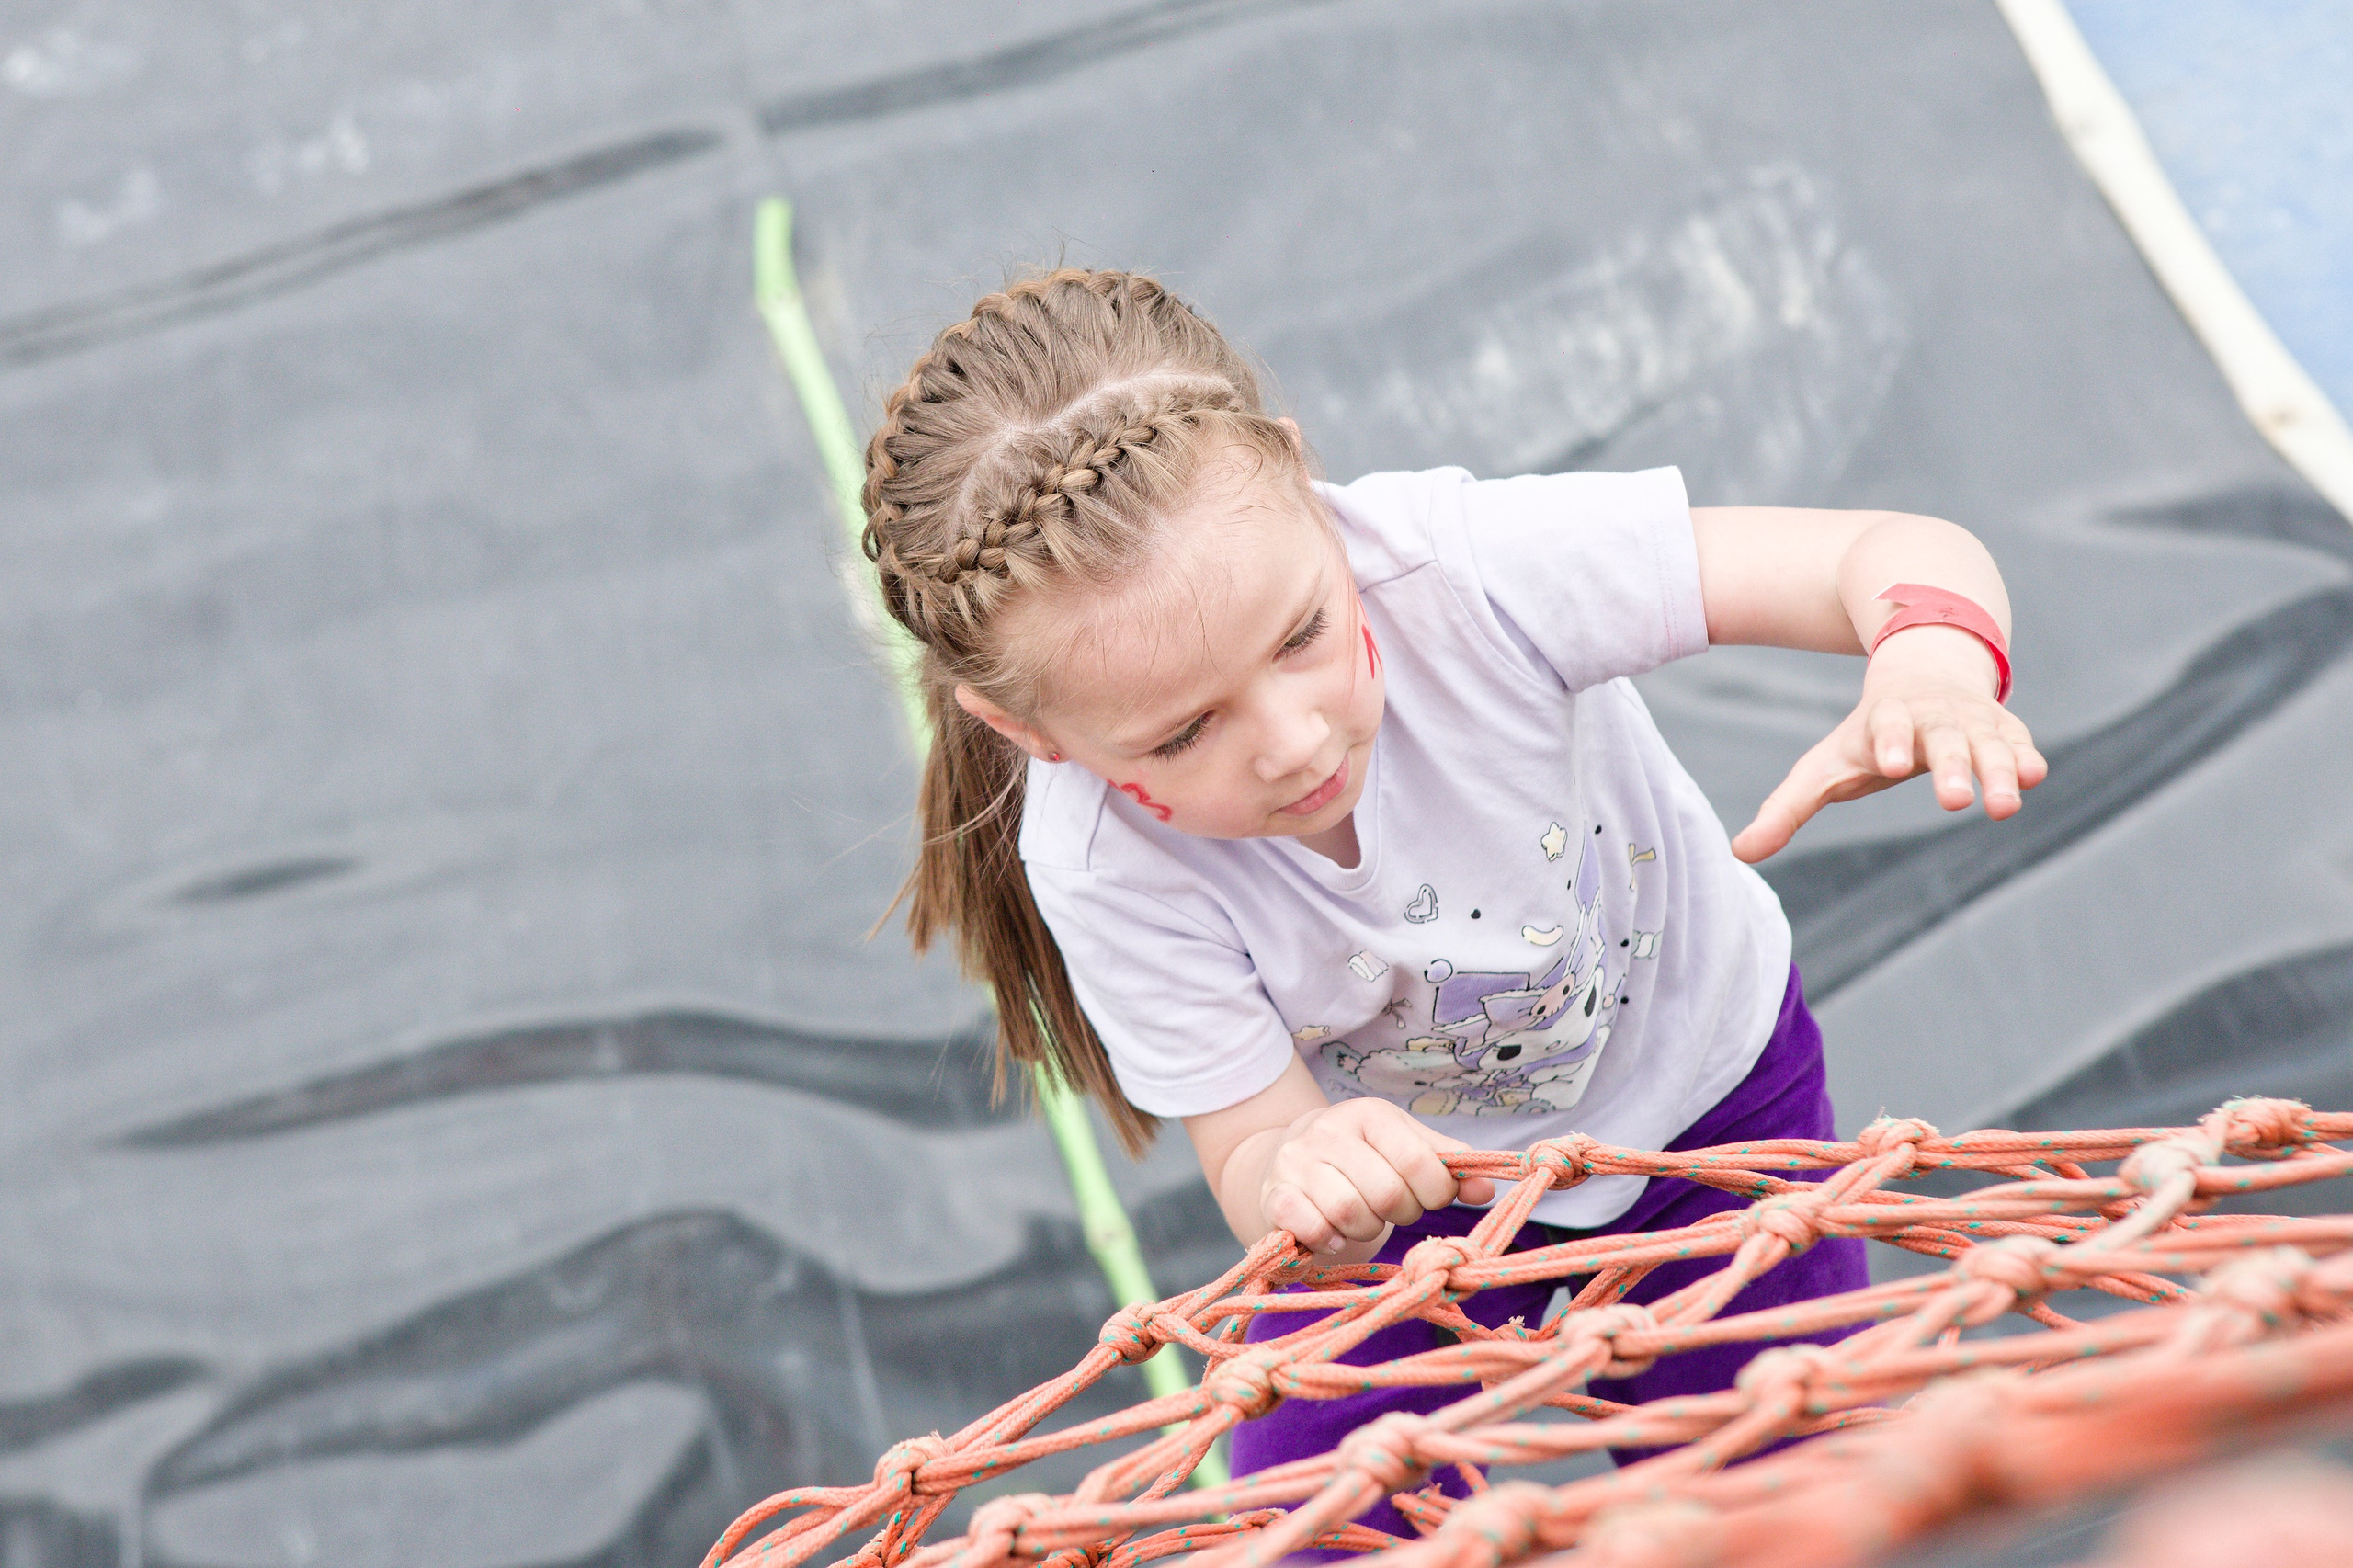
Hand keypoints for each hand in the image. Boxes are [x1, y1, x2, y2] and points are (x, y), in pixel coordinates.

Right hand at [1253, 1098, 1495, 1262]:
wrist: (1290, 1156)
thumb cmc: (1363, 1156)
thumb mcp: (1407, 1147)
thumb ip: (1448, 1166)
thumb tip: (1486, 1190)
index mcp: (1370, 1114)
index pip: (1418, 1162)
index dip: (1435, 1192)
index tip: (1430, 1197)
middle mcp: (1329, 1131)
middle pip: (1387, 1194)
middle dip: (1401, 1213)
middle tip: (1393, 1209)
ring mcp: (1296, 1162)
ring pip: (1351, 1214)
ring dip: (1367, 1229)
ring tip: (1364, 1218)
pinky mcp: (1275, 1195)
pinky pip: (1312, 1228)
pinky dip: (1330, 1239)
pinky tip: (1334, 1233)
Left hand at [1731, 624, 2045, 862]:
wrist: (1923, 675)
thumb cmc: (1866, 737)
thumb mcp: (1822, 767)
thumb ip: (1787, 809)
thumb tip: (1740, 853)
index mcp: (1885, 719)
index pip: (1887, 728)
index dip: (1889, 743)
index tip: (1888, 765)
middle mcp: (1933, 716)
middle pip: (1944, 740)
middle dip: (1951, 767)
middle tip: (1953, 802)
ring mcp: (1972, 720)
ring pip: (1989, 743)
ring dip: (1998, 771)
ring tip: (2006, 804)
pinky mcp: (2004, 730)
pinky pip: (2018, 741)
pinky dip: (2026, 757)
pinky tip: (2034, 776)